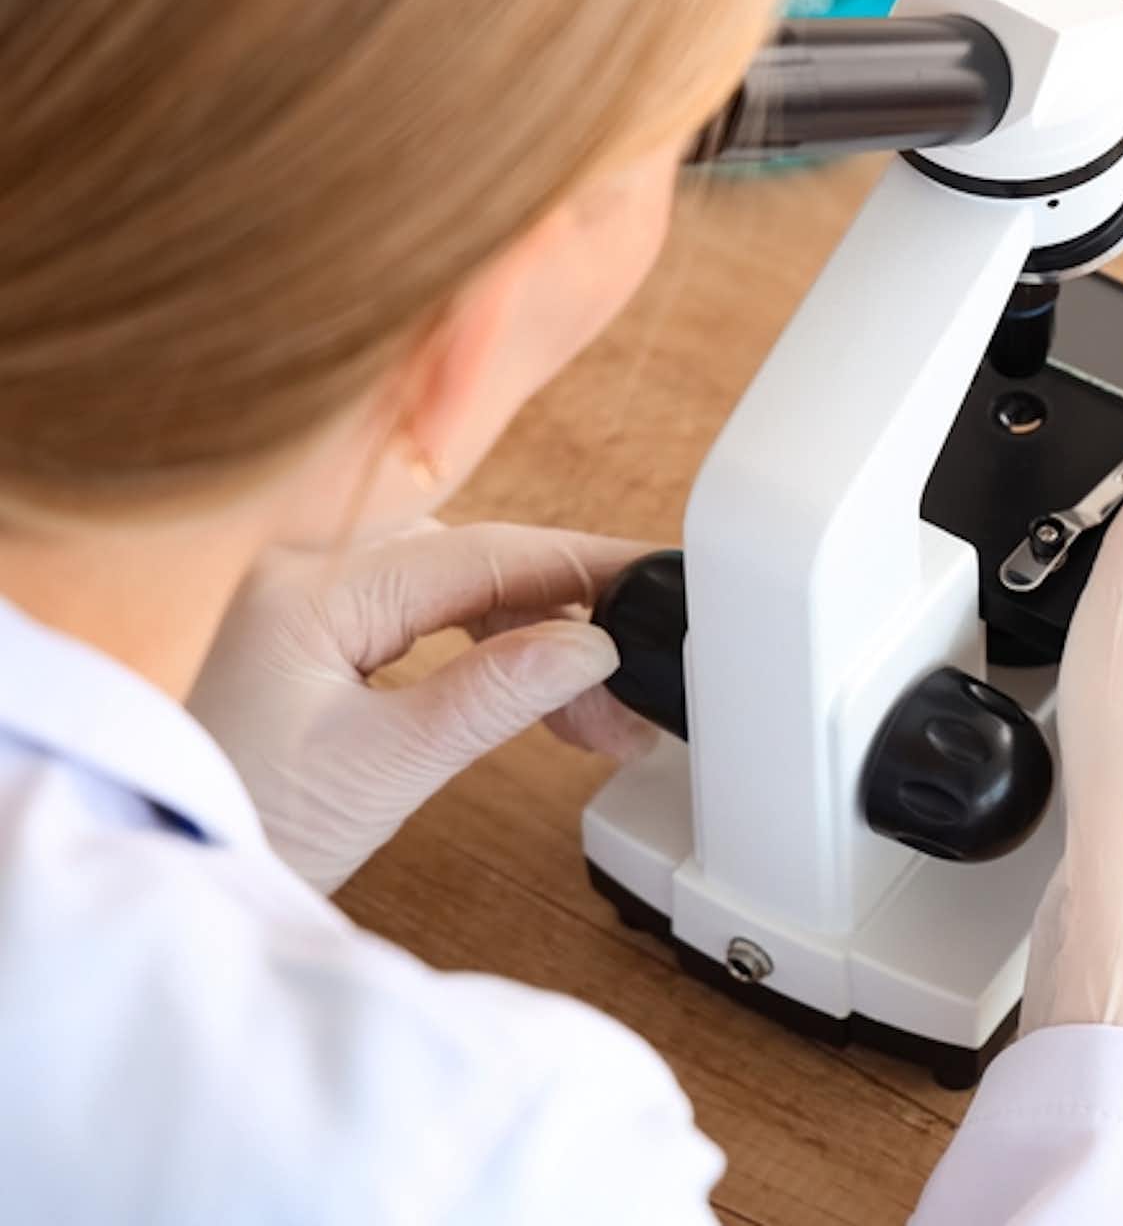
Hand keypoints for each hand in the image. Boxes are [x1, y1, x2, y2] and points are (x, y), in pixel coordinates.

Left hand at [188, 520, 659, 892]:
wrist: (164, 874)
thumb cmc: (246, 828)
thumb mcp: (385, 768)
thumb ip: (493, 695)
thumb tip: (590, 646)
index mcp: (309, 587)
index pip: (477, 554)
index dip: (577, 566)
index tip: (650, 580)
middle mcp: (302, 572)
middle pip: (472, 566)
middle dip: (561, 623)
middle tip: (625, 696)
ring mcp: (304, 602)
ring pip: (455, 592)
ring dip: (530, 644)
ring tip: (589, 720)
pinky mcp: (311, 638)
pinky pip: (423, 618)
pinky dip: (485, 655)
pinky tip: (527, 697)